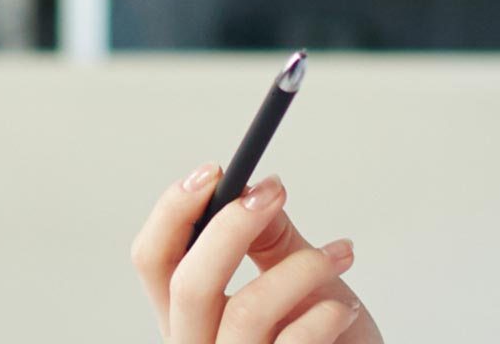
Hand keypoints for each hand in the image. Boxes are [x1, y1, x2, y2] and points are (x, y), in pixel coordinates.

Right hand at [133, 166, 380, 343]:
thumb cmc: (329, 337)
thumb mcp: (296, 281)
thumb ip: (269, 241)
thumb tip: (252, 190)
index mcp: (190, 316)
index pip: (154, 262)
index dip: (173, 212)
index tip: (214, 173)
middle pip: (187, 286)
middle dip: (232, 228)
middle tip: (274, 193)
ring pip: (246, 312)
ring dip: (303, 269)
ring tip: (338, 256)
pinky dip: (326, 315)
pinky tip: (345, 309)